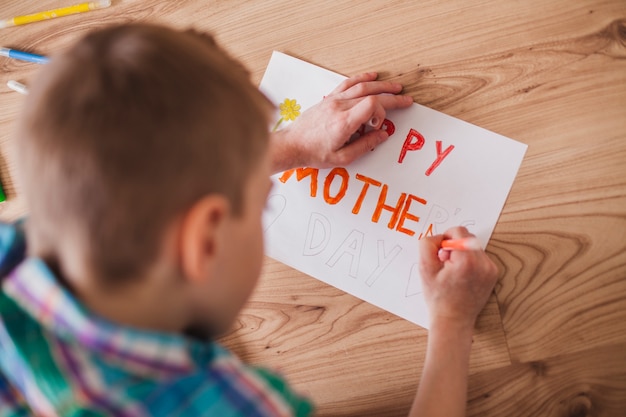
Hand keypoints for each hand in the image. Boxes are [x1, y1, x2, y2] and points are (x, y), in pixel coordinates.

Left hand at [270, 72, 412, 172]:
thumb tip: (382, 135)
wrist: (292, 145)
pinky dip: (362, 78)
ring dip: (381, 85)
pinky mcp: (328, 99)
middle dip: (391, 96)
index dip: (382, 112)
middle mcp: (339, 107)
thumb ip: (365, 145)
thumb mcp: (342, 158)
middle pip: (370, 93)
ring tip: (395, 87)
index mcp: (343, 122)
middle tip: (406, 99)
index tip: (379, 125)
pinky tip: (372, 76)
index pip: (371, 105)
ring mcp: (333, 101)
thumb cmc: (314, 153)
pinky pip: (348, 84)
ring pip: (361, 86)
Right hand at [418, 226, 498, 329]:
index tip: (441, 253)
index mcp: (466, 261)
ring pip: (473, 246)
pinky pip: (480, 256)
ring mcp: (490, 269)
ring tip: (454, 271)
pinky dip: (470, 261)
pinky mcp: (493, 274)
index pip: (459, 231)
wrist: (453, 320)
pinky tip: (461, 275)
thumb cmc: (438, 298)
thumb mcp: (424, 268)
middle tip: (445, 264)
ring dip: (462, 253)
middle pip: (468, 237)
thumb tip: (441, 237)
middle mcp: (483, 264)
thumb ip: (428, 244)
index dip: (446, 238)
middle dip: (454, 246)